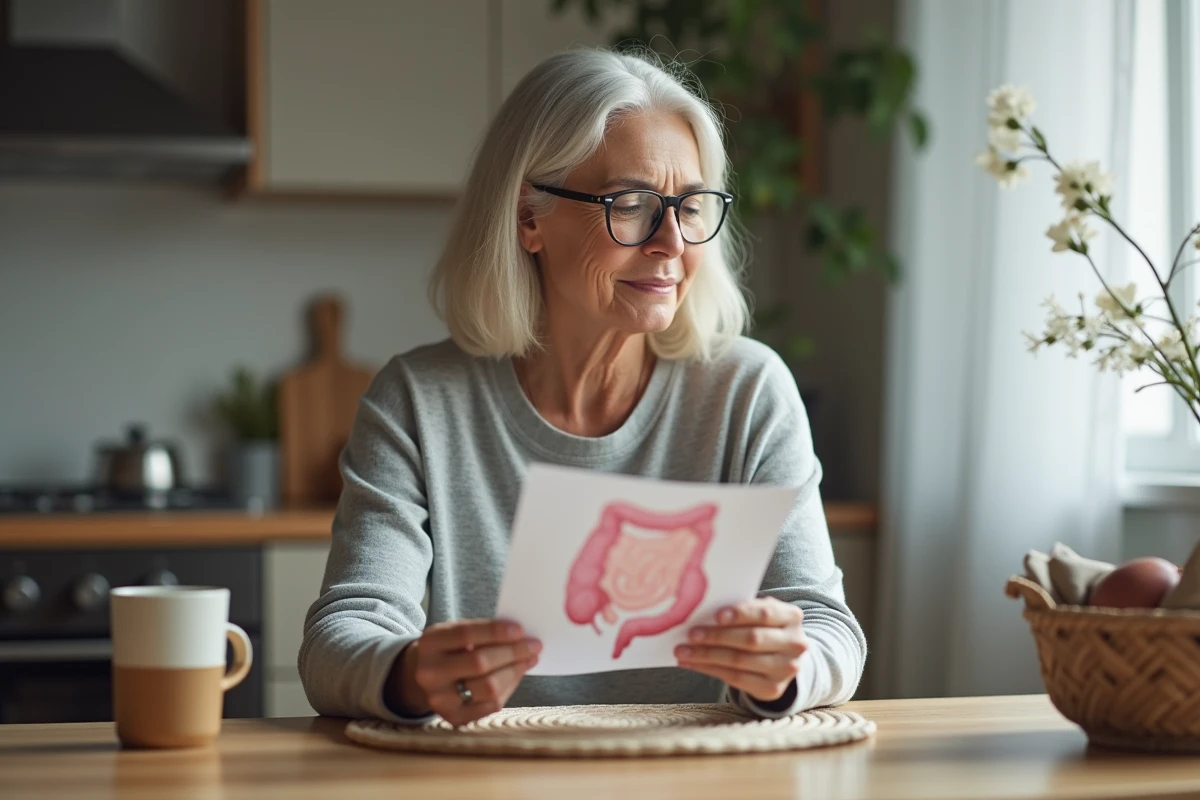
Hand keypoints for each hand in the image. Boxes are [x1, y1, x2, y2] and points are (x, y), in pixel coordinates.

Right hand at [387, 619, 540, 725]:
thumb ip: (481, 632)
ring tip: (528, 659)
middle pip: (479, 663)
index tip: (520, 629)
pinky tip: (516, 674)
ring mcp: (439, 699)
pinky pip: (491, 705)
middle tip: (534, 645)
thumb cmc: (450, 649)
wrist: (423, 676)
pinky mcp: (453, 717)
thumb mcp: (455, 633)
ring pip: (488, 687)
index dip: (495, 632)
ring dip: (515, 671)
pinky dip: (509, 687)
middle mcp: (429, 673)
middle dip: (512, 653)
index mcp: (429, 643)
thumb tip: (521, 636)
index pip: (465, 634)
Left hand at [674, 597, 807, 703]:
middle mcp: (795, 644)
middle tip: (691, 634)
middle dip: (717, 637)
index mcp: (791, 617)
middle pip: (751, 639)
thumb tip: (703, 613)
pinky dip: (710, 670)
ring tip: (683, 651)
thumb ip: (742, 611)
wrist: (782, 658)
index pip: (764, 614)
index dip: (740, 614)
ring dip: (706, 656)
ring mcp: (786, 669)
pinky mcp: (772, 689)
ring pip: (740, 661)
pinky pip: (736, 679)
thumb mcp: (760, 614)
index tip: (716, 616)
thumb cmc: (763, 627)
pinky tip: (692, 663)